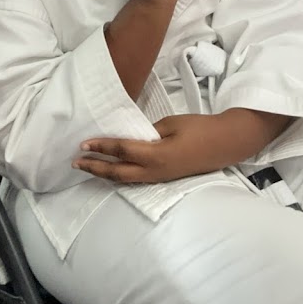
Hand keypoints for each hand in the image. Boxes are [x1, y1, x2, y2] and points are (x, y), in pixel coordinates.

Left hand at [73, 115, 205, 183]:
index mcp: (156, 155)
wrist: (226, 144)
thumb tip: (134, 138)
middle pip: (118, 173)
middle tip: (76, 163)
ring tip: (89, 168)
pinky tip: (113, 170)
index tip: (83, 144)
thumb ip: (149, 132)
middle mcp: (155, 171)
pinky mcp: (165, 178)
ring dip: (106, 174)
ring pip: (126, 179)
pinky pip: (137, 179)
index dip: (101, 147)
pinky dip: (120, 175)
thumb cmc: (200, 129)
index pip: (121, 151)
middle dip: (96, 168)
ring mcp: (160, 178)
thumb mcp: (172, 123)